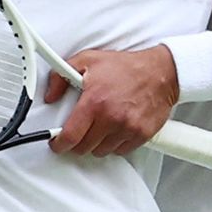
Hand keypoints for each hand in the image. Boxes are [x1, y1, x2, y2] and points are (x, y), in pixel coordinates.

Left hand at [42, 44, 179, 157]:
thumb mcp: (88, 60)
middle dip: (78, 142)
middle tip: (79, 131)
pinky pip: (121, 151)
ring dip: (97, 143)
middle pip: (84, 147)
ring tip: (100, 127)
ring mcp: (127, 128)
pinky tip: (116, 129)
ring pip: (102, 151)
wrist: (161, 72)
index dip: (59, 144)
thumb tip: (50, 95)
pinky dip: (115, 144)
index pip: (70, 136)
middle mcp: (111, 118)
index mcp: (95, 102)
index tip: (57, 144)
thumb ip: (62, 76)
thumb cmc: (127, 67)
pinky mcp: (141, 135)